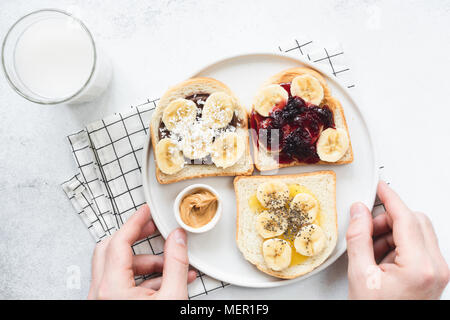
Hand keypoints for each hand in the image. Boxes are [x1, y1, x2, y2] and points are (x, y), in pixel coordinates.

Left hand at [87, 204, 196, 299]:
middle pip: (111, 249)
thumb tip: (178, 239)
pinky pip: (121, 282)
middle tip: (152, 227)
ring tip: (171, 263)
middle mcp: (101, 293)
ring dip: (146, 261)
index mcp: (111, 288)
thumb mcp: (172, 297)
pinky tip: (166, 278)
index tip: (145, 212)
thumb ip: (176, 264)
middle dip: (136, 237)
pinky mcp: (109, 305)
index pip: (119, 241)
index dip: (135, 222)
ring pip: (118, 266)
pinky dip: (143, 277)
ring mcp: (102, 299)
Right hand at [346, 181, 448, 298]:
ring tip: (371, 249)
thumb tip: (359, 212)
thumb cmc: (377, 311)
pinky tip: (380, 258)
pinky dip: (398, 245)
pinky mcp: (433, 275)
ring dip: (392, 232)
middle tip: (368, 226)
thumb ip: (358, 238)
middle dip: (389, 219)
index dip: (390, 198)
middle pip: (416, 221)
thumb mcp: (360, 275)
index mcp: (421, 266)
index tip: (380, 187)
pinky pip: (418, 246)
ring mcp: (437, 271)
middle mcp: (436, 267)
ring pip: (418, 232)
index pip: (406, 218)